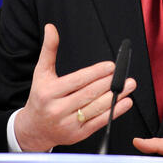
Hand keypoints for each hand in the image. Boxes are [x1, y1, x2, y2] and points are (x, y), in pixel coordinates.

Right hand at [15, 23, 135, 151]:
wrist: (33, 129)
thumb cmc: (40, 96)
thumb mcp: (41, 72)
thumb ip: (48, 49)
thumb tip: (51, 27)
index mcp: (49, 92)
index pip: (77, 80)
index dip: (95, 73)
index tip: (110, 66)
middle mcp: (58, 109)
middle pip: (89, 94)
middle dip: (109, 83)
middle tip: (123, 75)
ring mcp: (68, 124)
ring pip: (96, 108)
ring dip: (116, 97)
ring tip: (128, 85)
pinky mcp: (77, 135)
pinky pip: (98, 122)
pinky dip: (114, 112)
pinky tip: (125, 102)